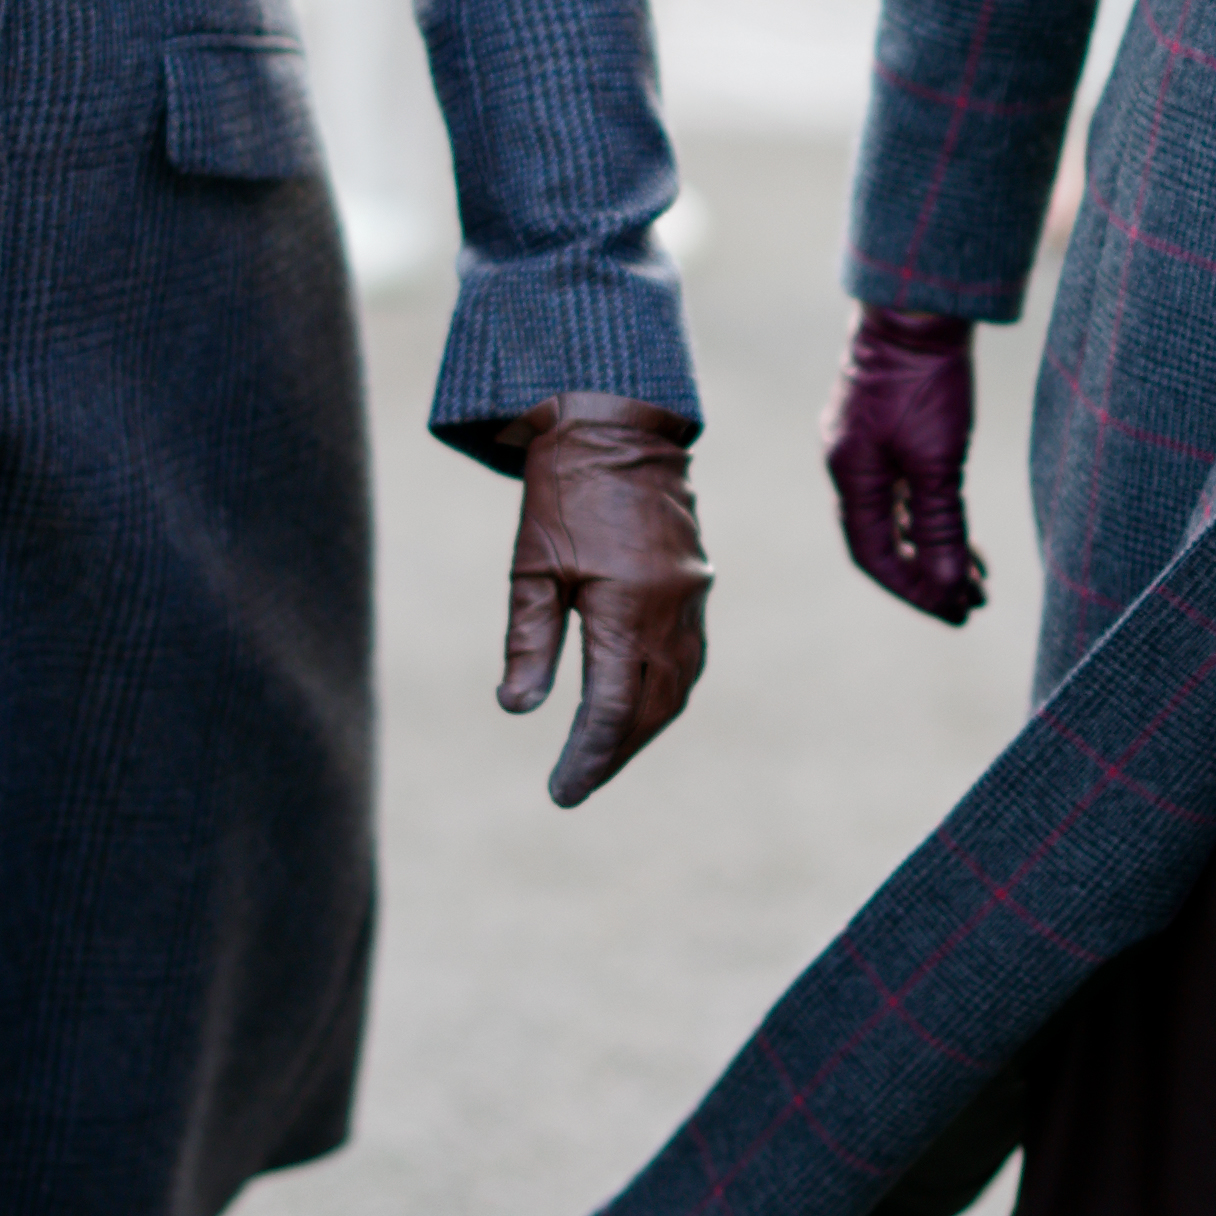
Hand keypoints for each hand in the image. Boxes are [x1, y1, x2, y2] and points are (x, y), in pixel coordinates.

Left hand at [495, 396, 708, 806]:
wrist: (617, 424)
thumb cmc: (563, 491)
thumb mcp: (532, 566)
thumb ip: (529, 641)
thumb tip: (520, 711)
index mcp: (629, 605)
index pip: (614, 707)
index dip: (588, 756)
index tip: (561, 791)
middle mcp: (672, 608)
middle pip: (652, 709)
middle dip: (614, 754)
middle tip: (575, 785)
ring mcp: (692, 597)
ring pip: (678, 688)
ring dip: (643, 730)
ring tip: (603, 756)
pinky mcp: (696, 585)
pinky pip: (688, 659)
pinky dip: (663, 694)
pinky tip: (639, 707)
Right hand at [823, 304, 985, 622]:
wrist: (919, 309)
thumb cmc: (926, 381)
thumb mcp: (938, 460)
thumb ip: (939, 526)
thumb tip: (948, 587)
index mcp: (851, 476)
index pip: (874, 557)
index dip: (914, 591)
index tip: (956, 612)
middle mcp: (849, 465)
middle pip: (883, 542)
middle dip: (929, 577)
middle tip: (973, 603)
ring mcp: (864, 446)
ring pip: (895, 516)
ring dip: (932, 549)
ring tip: (976, 575)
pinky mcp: (884, 429)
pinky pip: (900, 490)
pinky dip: (927, 516)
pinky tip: (956, 528)